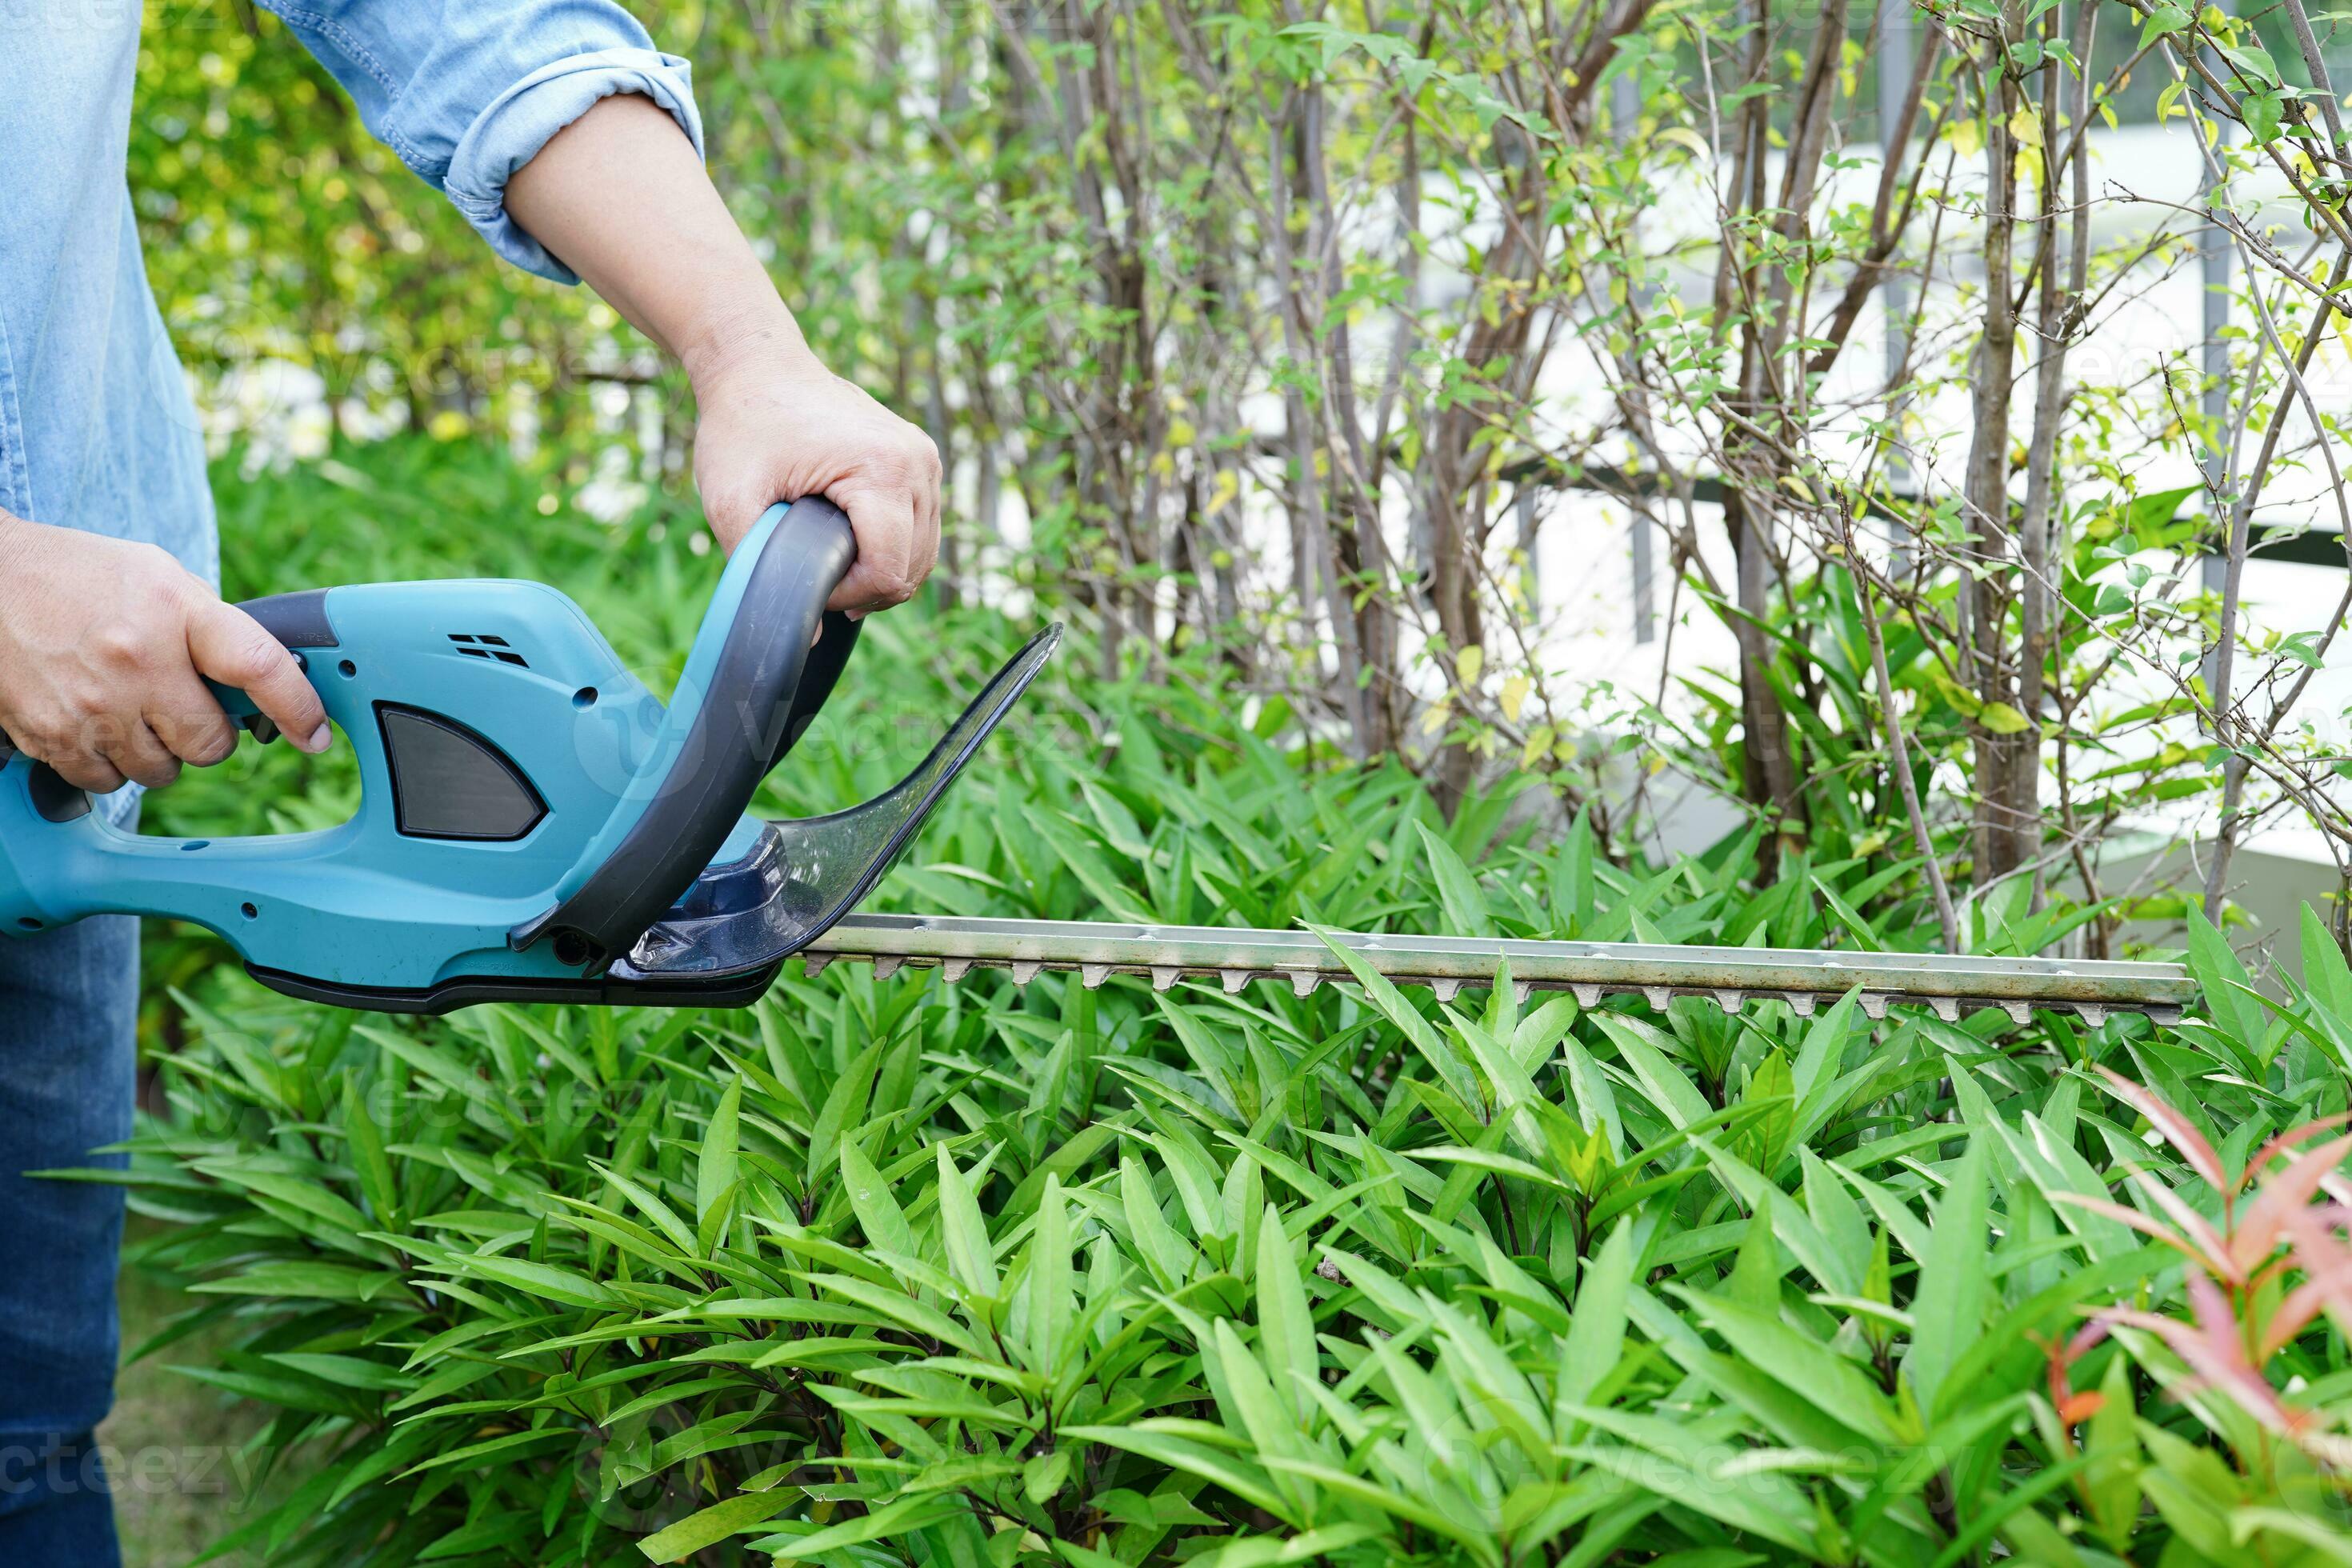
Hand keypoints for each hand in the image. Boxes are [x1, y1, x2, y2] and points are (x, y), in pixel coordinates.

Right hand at [0, 515, 330, 792]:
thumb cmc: (78, 576)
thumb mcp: (158, 576)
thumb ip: (212, 627)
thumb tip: (263, 678)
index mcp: (175, 612)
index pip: (259, 668)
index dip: (298, 708)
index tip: (313, 733)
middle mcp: (137, 662)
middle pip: (209, 745)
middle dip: (205, 735)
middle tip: (180, 706)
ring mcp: (92, 705)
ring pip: (160, 772)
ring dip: (156, 751)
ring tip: (129, 708)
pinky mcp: (51, 736)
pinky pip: (106, 781)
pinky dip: (109, 763)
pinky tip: (94, 722)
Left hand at [501, 96, 941, 615]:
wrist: (756, 363)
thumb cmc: (740, 425)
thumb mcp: (729, 500)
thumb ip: (758, 569)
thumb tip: (806, 632)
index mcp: (883, 468)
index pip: (890, 571)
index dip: (848, 596)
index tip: (806, 581)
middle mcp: (917, 462)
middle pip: (915, 569)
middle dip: (866, 589)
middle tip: (814, 576)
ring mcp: (925, 458)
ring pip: (924, 554)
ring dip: (881, 572)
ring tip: (831, 563)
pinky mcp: (922, 459)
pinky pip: (922, 529)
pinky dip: (892, 548)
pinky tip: (851, 546)